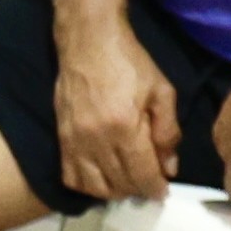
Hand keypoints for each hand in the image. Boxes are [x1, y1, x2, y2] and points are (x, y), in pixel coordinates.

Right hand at [58, 24, 185, 205]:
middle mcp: (96, 139)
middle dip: (138, 189)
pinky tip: (102, 176)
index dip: (155, 188)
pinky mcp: (62, 137)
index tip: (162, 191)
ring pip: (95, 187)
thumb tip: (169, 168)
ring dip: (114, 191)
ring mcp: (75, 141)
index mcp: (125, 127)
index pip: (141, 175)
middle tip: (148, 181)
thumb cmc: (129, 62)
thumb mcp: (162, 91)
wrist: (89, 40)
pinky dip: (88, 185)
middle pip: (119, 184)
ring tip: (127, 181)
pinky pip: (71, 177)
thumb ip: (168, 131)